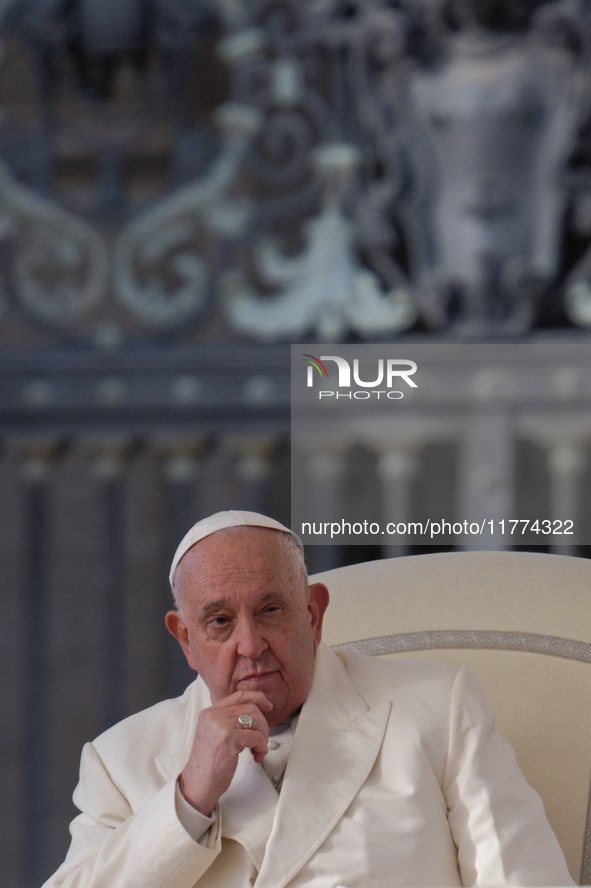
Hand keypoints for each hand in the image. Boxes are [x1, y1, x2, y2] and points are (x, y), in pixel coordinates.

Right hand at [178, 690, 272, 814]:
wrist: (198, 783)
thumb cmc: (208, 764)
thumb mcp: (214, 734)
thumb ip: (228, 721)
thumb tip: (254, 715)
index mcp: (210, 712)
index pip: (239, 695)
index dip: (257, 698)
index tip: (268, 706)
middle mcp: (214, 715)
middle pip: (251, 708)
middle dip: (263, 724)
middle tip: (262, 739)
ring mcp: (221, 726)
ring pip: (256, 721)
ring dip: (263, 737)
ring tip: (258, 749)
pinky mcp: (229, 739)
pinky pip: (257, 737)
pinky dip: (262, 747)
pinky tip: (256, 756)